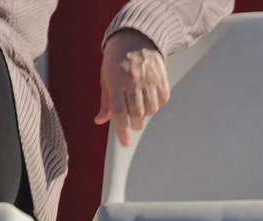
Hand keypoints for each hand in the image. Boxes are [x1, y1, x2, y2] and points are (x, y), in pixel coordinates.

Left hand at [97, 28, 170, 146]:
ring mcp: (149, 79)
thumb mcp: (105, 77)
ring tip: (141, 109)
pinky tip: (150, 99)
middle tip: (133, 124)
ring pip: (151, 109)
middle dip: (135, 124)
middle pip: (136, 113)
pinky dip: (157, 105)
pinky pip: (162, 100)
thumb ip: (105, 101)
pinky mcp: (161, 78)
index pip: (119, 111)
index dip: (122, 130)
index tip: (125, 142)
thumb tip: (100, 120)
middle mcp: (133, 81)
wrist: (136, 36)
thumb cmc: (117, 58)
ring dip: (146, 114)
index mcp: (115, 81)